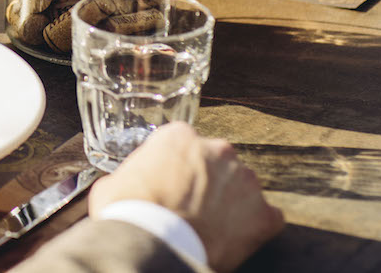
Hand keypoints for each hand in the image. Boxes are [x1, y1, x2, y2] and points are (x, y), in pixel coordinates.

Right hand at [88, 123, 283, 272]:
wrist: (154, 244)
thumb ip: (132, 174)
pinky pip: (267, 217)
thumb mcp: (114, 182)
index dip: (174, 165)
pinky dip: (254, 227)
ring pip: (242, 187)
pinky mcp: (264, 215)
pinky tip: (233, 238)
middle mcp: (218, 150)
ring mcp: (245, 181)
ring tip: (209, 225)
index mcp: (180, 136)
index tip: (168, 182)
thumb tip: (125, 186)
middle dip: (206, 180)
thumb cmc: (129, 212)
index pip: (182, 143)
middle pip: (216, 161)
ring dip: (230, 202)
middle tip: (188, 205)